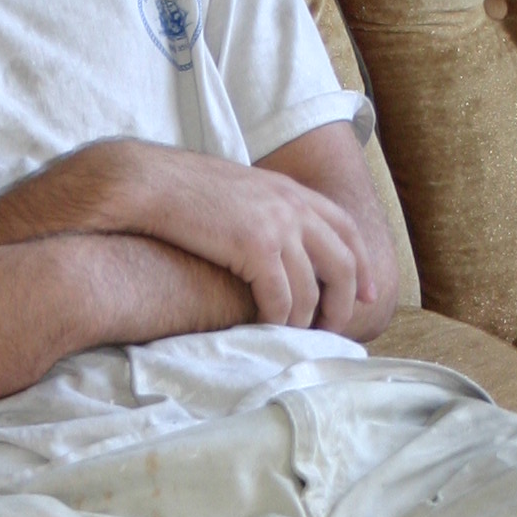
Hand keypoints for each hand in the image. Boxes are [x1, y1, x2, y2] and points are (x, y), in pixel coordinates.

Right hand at [100, 147, 369, 328]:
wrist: (149, 181)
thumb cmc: (182, 190)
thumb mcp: (239, 192)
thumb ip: (265, 210)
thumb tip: (273, 240)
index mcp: (291, 191)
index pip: (345, 228)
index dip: (362, 263)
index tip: (368, 292)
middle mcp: (293, 206)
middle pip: (342, 262)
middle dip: (345, 301)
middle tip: (335, 327)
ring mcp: (277, 226)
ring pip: (311, 289)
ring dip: (306, 319)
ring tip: (294, 336)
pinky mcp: (255, 247)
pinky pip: (280, 298)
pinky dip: (277, 319)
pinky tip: (267, 327)